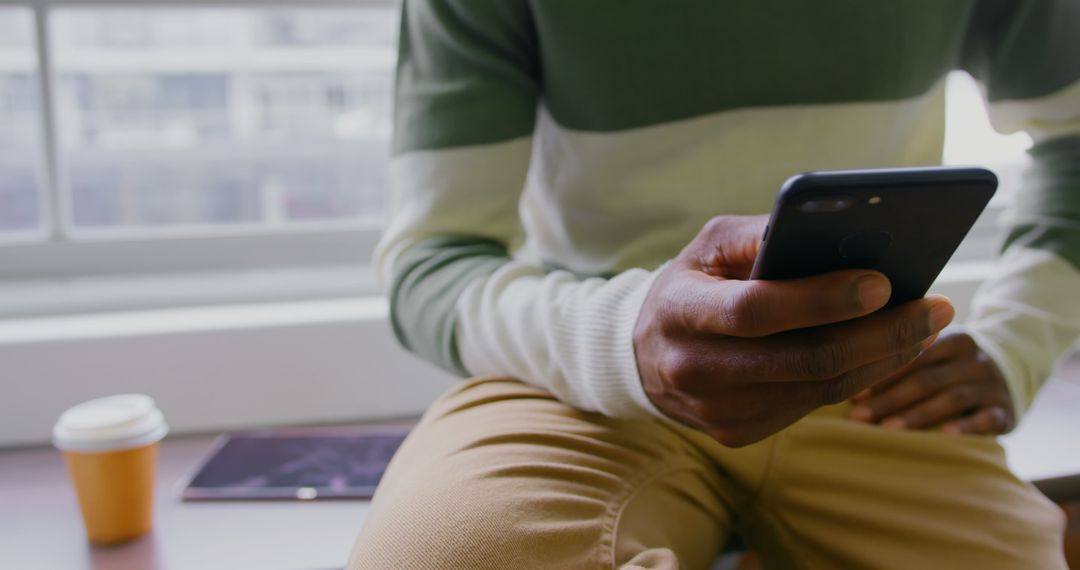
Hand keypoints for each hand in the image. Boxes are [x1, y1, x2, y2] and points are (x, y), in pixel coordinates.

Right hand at [634, 215, 954, 446]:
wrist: (643, 356)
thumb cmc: (691, 285)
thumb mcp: (709, 246)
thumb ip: (762, 234)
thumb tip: (837, 230)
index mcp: (680, 311)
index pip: (756, 311)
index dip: (821, 300)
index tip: (882, 282)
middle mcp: (693, 368)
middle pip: (804, 360)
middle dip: (880, 334)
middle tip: (935, 308)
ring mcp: (716, 410)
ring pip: (820, 389)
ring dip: (884, 357)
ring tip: (927, 324)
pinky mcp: (737, 434)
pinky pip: (812, 407)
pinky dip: (859, 377)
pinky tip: (888, 350)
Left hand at [847, 331, 1014, 434]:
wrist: (1010, 378)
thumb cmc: (950, 369)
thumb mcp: (934, 353)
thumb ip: (901, 354)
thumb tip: (842, 370)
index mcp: (952, 338)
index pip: (913, 354)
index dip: (881, 373)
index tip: (852, 392)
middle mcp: (975, 357)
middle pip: (927, 378)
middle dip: (889, 398)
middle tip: (858, 417)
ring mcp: (993, 383)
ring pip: (952, 398)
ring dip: (917, 415)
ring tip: (887, 430)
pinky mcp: (1007, 410)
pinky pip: (987, 418)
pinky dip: (965, 427)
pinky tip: (942, 437)